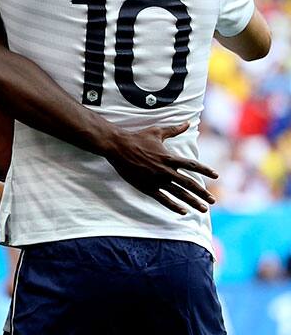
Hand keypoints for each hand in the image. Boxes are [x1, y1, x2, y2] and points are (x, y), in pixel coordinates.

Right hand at [103, 122, 218, 214]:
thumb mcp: (157, 132)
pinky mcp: (146, 186)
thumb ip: (174, 129)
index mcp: (169, 157)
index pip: (192, 165)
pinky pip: (163, 199)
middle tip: (212, 200)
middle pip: (189, 183)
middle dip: (202, 193)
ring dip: (192, 202)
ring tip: (203, 209)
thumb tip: (188, 122)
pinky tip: (183, 212)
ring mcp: (156, 179)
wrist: (118, 146)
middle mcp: (165, 170)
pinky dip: (173, 206)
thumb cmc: (137, 138)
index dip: (205, 170)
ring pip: (178, 193)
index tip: (216, 176)